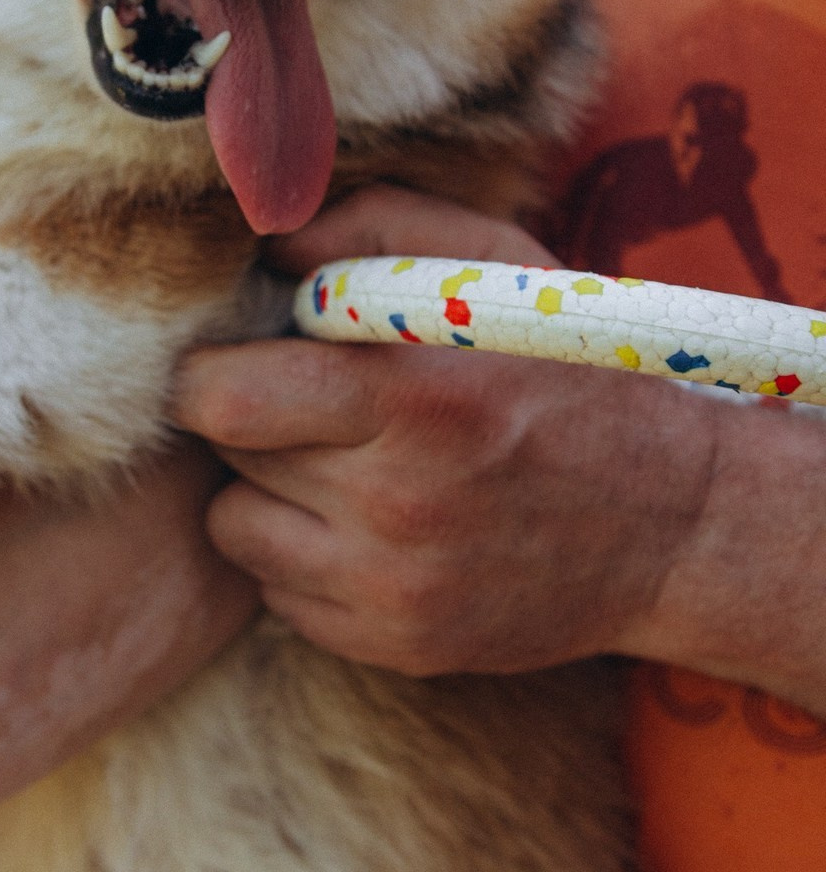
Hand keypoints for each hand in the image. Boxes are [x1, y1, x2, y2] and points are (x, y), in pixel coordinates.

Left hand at [173, 187, 719, 676]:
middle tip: (294, 401)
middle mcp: (396, 506)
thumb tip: (268, 244)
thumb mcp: (495, 263)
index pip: (226, 399)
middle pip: (229, 458)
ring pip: (237, 531)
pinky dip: (297, 554)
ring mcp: (394, 592)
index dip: (204, 373)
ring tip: (330, 463)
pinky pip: (278, 594)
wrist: (671, 523)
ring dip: (262, 490)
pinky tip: (359, 524)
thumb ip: (373, 229)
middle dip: (242, 420)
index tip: (224, 357)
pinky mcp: (397, 647)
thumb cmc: (571, 371)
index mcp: (414, 398)